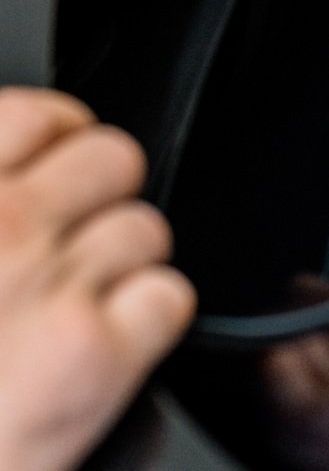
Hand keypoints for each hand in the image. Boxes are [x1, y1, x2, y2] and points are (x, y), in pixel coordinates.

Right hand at [0, 89, 194, 470]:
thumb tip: (12, 185)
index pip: (42, 116)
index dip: (60, 144)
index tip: (51, 171)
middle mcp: (1, 221)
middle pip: (114, 160)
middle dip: (102, 203)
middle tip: (74, 247)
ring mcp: (53, 281)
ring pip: (148, 230)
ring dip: (125, 268)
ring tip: (80, 310)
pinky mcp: (98, 354)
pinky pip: (170, 300)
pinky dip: (149, 326)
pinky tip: (104, 352)